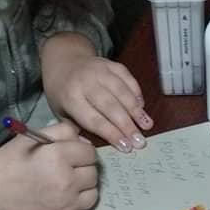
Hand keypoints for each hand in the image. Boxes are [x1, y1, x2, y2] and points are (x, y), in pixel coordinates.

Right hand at [0, 122, 97, 209]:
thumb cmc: (12, 163)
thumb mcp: (31, 138)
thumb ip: (61, 131)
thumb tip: (84, 140)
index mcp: (58, 155)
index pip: (90, 152)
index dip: (83, 151)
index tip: (74, 154)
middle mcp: (66, 179)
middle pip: (94, 170)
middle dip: (84, 167)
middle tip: (69, 168)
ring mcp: (68, 200)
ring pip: (94, 189)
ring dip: (85, 184)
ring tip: (69, 182)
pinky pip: (87, 205)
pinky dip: (80, 199)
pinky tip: (67, 195)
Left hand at [42, 36, 152, 151]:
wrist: (63, 62)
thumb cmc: (64, 94)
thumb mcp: (62, 113)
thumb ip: (77, 129)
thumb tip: (90, 147)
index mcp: (71, 98)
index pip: (95, 120)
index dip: (112, 134)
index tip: (126, 147)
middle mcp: (85, 82)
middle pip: (110, 106)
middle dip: (127, 126)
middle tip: (140, 142)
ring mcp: (99, 70)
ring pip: (121, 91)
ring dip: (136, 110)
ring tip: (147, 125)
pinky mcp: (110, 64)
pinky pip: (127, 77)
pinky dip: (136, 92)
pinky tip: (142, 106)